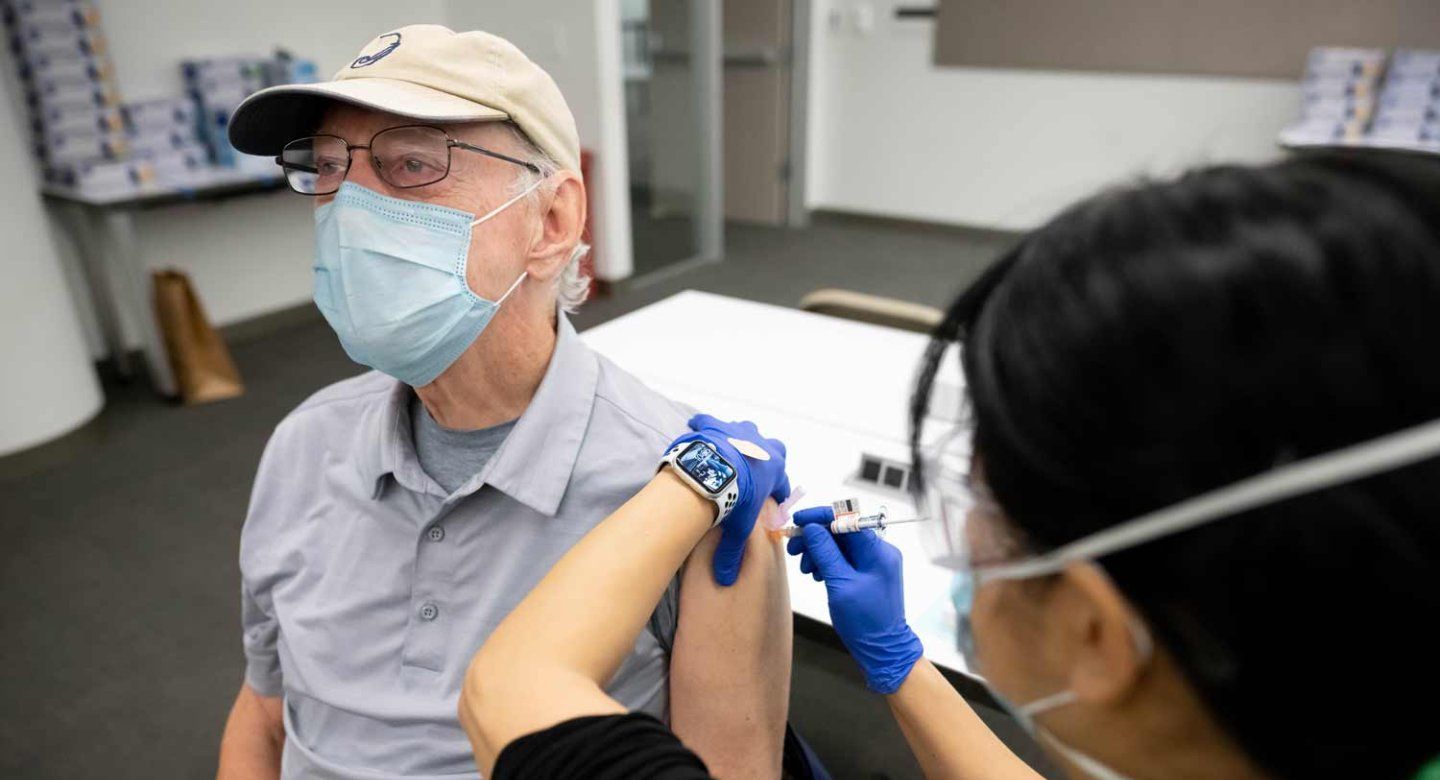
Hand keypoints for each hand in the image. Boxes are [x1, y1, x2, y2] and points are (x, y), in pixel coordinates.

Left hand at [676, 414, 789, 585]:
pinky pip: (708, 421)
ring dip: (738, 438)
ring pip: (745, 430)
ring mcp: (740, 431)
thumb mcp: (736, 527)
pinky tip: (696, 430)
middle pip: (773, 449)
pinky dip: (703, 425)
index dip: (776, 492)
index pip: (782, 482)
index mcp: (774, 470)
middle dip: (765, 458)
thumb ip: (731, 552)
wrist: (712, 470)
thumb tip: (726, 579)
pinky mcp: (717, 424)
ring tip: (726, 450)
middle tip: (751, 471)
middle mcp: (763, 446)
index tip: (770, 498)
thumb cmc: (734, 496)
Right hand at [786, 506, 923, 693]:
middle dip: (816, 537)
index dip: (821, 517)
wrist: (883, 650)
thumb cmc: (865, 621)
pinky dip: (827, 562)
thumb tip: (811, 528)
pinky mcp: (868, 574)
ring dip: (819, 551)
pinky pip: (844, 559)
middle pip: (842, 532)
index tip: (798, 520)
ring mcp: (874, 563)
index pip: (848, 519)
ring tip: (805, 568)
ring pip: (841, 545)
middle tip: (793, 549)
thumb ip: (826, 553)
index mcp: (878, 551)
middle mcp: (879, 552)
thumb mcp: (840, 585)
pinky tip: (816, 574)